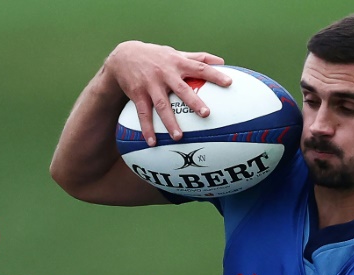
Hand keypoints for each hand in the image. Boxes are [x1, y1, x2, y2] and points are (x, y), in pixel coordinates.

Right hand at [104, 41, 232, 144]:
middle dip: (193, 101)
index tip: (229, 82)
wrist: (124, 56)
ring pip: (162, 105)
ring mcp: (151, 85)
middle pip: (181, 89)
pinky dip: (147, 129)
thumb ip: (198, 58)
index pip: (199, 67)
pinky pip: (143, 114)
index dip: (214, 74)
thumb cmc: (156, 56)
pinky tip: (152, 142)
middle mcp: (165, 74)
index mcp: (177, 63)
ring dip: (170, 122)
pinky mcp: (138, 94)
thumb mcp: (176, 53)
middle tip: (206, 114)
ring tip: (178, 137)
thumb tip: (222, 61)